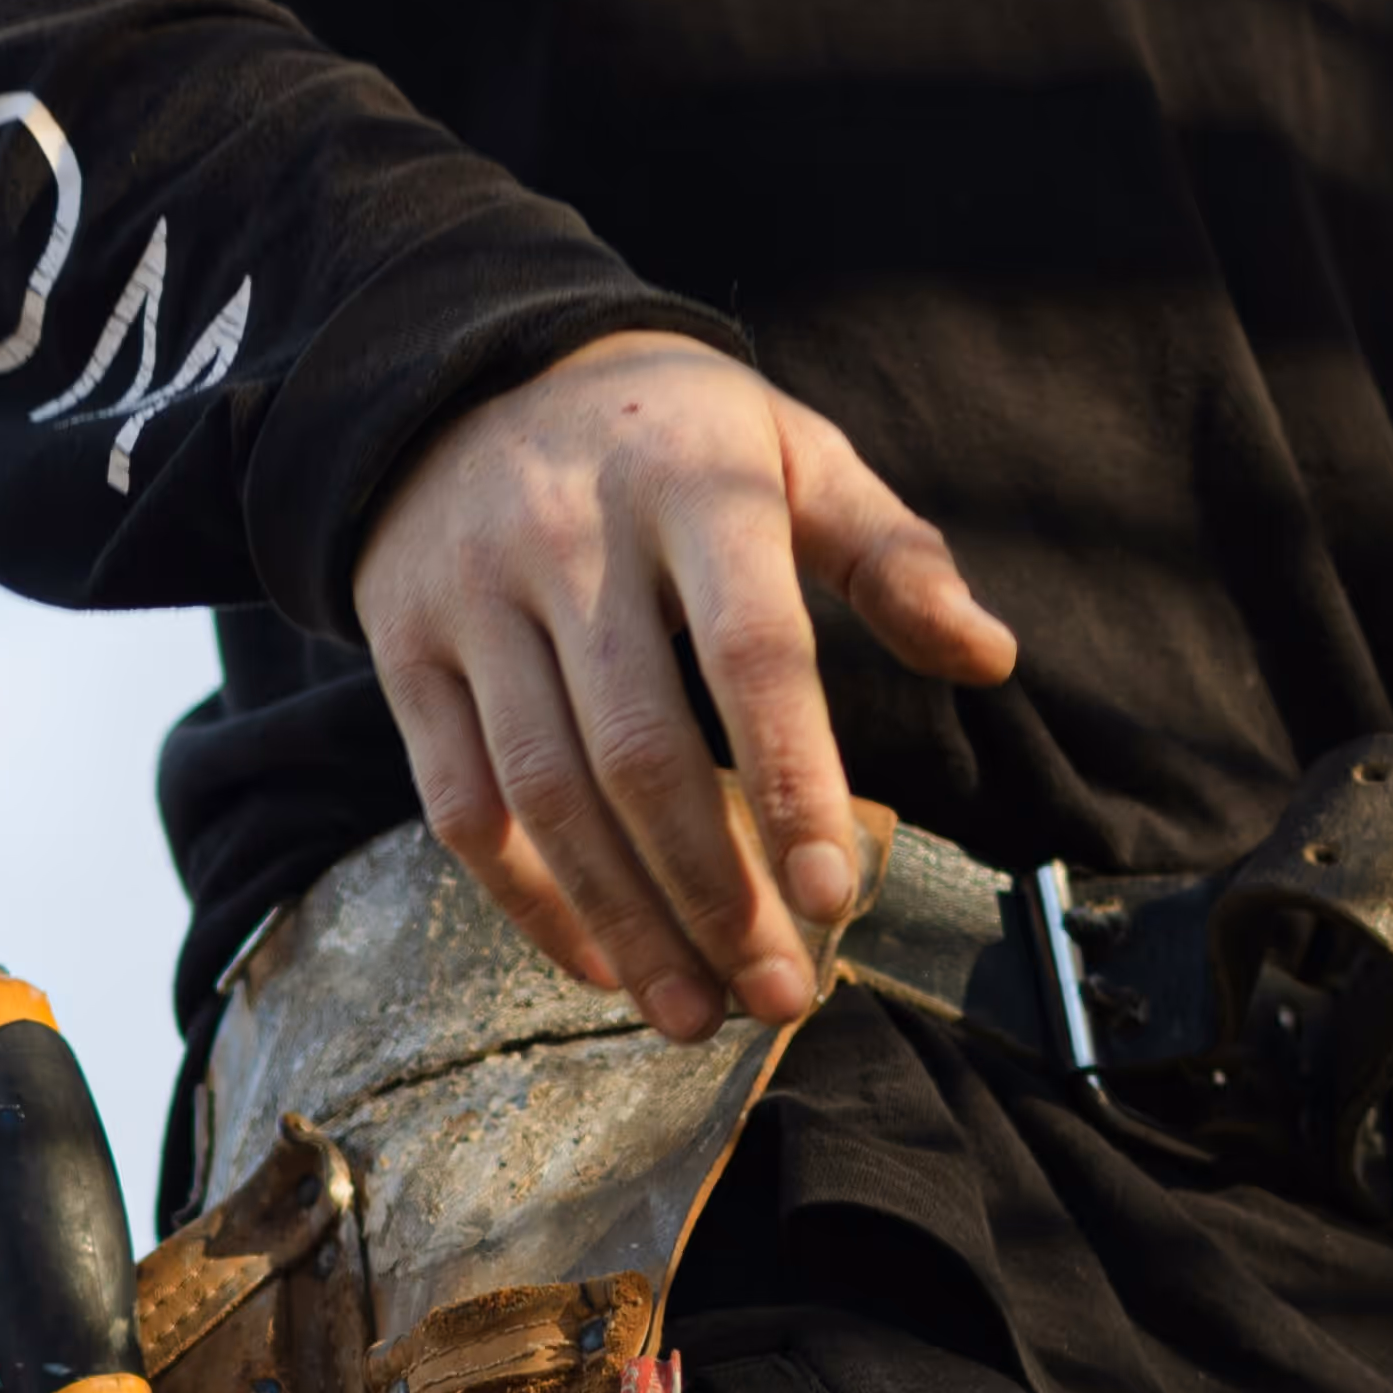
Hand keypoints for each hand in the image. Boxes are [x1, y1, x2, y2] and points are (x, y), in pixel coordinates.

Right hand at [350, 331, 1021, 1043]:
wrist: (459, 379)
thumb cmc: (665, 437)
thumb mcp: (790, 450)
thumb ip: (892, 553)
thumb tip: (988, 657)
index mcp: (689, 485)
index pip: (748, 652)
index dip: (791, 781)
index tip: (832, 893)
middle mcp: (568, 543)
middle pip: (639, 752)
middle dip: (712, 893)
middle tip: (778, 995)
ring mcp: (473, 601)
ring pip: (545, 795)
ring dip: (626, 921)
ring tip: (694, 1013)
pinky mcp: (404, 654)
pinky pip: (462, 805)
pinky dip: (531, 901)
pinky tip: (602, 963)